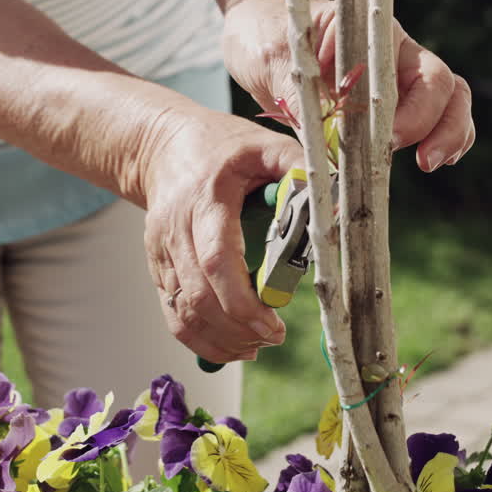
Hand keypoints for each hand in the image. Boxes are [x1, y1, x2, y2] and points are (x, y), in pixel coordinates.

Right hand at [140, 108, 303, 362]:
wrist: (164, 146)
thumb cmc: (221, 146)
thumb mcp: (263, 145)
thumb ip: (297, 167)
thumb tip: (333, 202)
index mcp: (204, 199)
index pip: (216, 260)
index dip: (242, 300)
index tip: (274, 323)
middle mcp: (175, 230)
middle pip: (198, 296)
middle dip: (238, 328)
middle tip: (274, 338)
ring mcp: (162, 253)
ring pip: (183, 312)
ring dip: (221, 340)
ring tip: (257, 346)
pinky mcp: (158, 269)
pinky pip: (174, 316)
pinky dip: (201, 341)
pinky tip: (233, 346)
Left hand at [223, 0, 474, 171]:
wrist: (259, 37)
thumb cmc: (268, 36)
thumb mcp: (274, 60)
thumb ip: (302, 98)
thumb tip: (327, 150)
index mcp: (372, 34)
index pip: (412, 66)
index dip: (415, 108)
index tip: (391, 138)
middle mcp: (393, 54)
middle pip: (443, 84)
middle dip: (441, 125)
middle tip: (424, 161)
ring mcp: (396, 78)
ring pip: (448, 100)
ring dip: (450, 134)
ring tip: (431, 163)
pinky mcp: (389, 104)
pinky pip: (432, 119)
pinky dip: (440, 139)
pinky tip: (433, 159)